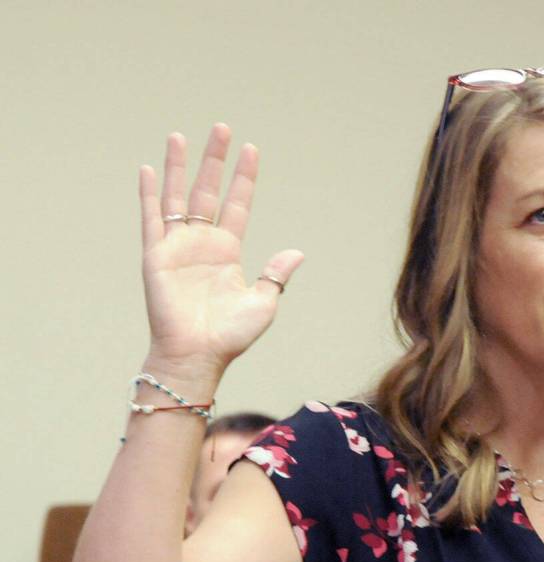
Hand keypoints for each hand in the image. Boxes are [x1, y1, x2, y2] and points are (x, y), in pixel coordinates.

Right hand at [139, 123, 302, 373]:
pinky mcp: (156, 256)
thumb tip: (297, 252)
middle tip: (221, 128)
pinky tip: (148, 169)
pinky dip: (149, 194)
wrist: (198, 355)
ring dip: (178, 167)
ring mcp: (178, 247)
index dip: (243, 178)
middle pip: (208, 191)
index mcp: (228, 251)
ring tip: (179, 135)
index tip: (250, 149)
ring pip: (177, 196)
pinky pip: (151, 219)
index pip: (237, 205)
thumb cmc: (230, 336)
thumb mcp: (264, 303)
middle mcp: (202, 243)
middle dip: (214, 160)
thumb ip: (276, 274)